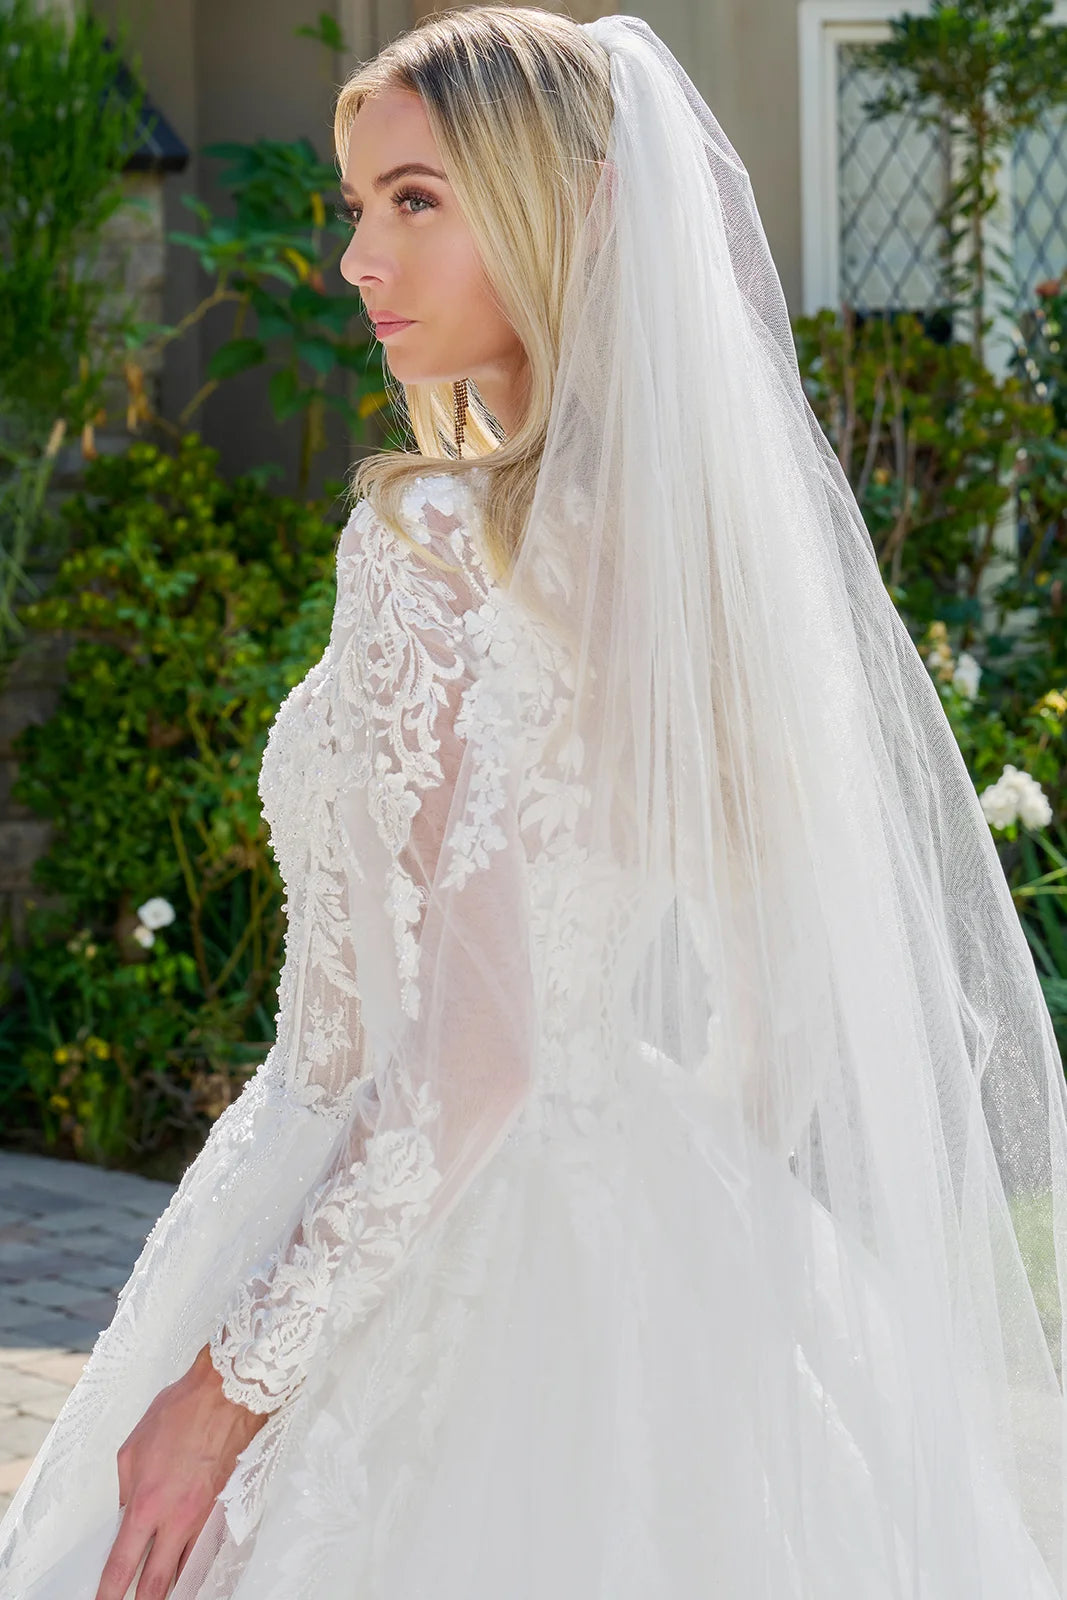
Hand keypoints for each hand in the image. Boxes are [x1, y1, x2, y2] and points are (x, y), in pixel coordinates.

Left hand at [93, 1342, 269, 1599]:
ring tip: (159, 1592)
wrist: (226, 1396)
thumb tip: (125, 1515)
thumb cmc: (178, 1414)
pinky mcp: (222, 1507)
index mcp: (147, 1504)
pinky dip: (194, 1564)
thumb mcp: (132, 1450)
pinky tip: (187, 1569)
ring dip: (171, 1587)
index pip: (122, 1564)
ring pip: (186, 1570)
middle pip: (158, 1583)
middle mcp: (176, 1519)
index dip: (109, 1594)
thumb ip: (125, 1489)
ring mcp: (203, 1516)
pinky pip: (206, 1548)